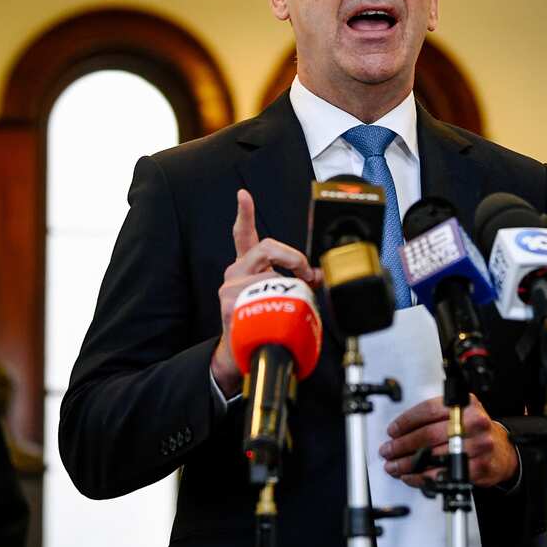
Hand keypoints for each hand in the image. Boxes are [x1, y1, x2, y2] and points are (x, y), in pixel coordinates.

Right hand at [210, 189, 322, 396]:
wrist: (243, 352)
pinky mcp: (229, 304)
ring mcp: (230, 287)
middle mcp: (235, 271)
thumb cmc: (263, 319)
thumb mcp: (280, 293)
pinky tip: (273, 316)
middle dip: (293, 256)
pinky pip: (263, 296)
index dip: (244, 212)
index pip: (243, 234)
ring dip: (290, 289)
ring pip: (271, 274)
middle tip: (306, 272)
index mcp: (246, 265)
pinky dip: (279, 305)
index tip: (243, 195)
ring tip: (290, 306)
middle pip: (266, 246)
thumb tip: (318, 275)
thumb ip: (298, 279)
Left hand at [378, 394, 518, 488]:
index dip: (406, 421)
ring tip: (394, 466)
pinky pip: (443, 475)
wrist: (502, 451)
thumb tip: (399, 430)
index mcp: (465, 404)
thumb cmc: (474, 431)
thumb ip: (434, 416)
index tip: (392, 431)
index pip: (428, 410)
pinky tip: (411, 476)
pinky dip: (422, 478)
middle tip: (388, 450)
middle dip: (402, 445)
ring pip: (433, 456)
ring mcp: (478, 445)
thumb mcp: (459, 412)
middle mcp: (473, 422)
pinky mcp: (478, 467)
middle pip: (428, 434)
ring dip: (408, 464)